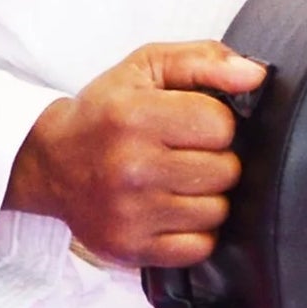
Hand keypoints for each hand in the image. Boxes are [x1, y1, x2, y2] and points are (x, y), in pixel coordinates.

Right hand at [5, 42, 267, 267]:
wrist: (51, 162)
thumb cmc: (107, 113)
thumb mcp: (147, 68)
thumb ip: (203, 60)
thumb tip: (255, 75)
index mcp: (133, 116)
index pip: (222, 125)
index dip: (217, 122)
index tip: (193, 123)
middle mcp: (130, 167)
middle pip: (225, 171)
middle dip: (216, 159)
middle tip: (186, 154)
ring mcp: (129, 213)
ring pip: (217, 211)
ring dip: (208, 197)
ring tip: (179, 182)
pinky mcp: (131, 248)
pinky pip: (199, 248)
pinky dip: (196, 232)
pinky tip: (175, 211)